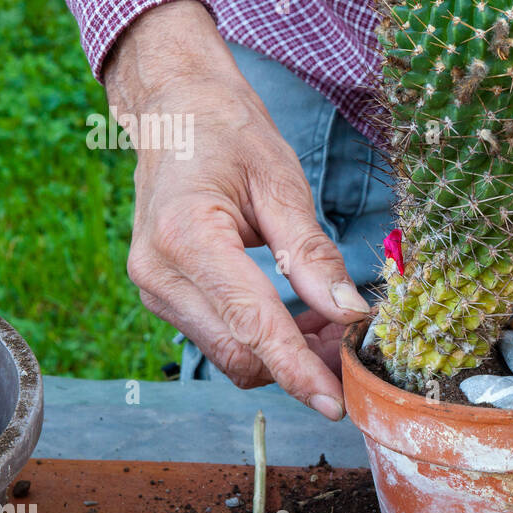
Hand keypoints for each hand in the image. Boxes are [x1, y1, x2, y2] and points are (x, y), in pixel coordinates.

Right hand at [106, 0, 370, 419]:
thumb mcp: (281, 182)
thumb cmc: (227, 135)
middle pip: (240, 353)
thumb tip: (350, 312)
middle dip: (302, 364)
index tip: (335, 400)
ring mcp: (156, 290)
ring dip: (287, 356)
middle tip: (357, 347)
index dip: (297, 369)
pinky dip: (266, 341)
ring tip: (335, 328)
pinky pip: (221, 338)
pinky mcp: (165, 297)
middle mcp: (159, 274)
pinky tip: (304, 321)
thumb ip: (312, 252)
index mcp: (185, 238)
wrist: (173, 111)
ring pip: (231, 354)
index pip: (251, 324)